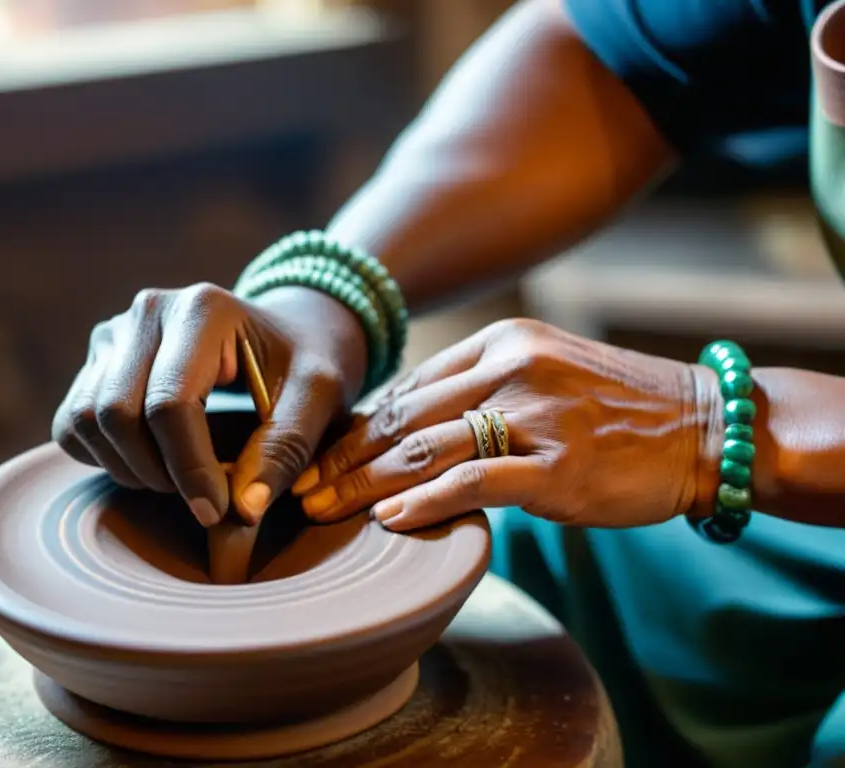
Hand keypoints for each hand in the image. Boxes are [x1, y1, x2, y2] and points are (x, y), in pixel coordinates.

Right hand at [52, 284, 367, 526]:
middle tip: (203, 495)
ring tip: (182, 477)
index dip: (189, 469)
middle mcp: (148, 312)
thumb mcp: (320, 396)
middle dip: (158, 472)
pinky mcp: (98, 359)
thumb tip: (241, 510)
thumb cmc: (307, 363)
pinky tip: (153, 460)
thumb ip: (287, 448)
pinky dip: (104, 457)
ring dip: (130, 468)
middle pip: (117, 414)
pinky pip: (72, 423)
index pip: (170, 403)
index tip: (217, 510)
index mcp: (203, 309)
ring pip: (87, 420)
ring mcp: (116, 332)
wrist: (288, 333)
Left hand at [292, 319, 719, 530]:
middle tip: (299, 488)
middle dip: (343, 457)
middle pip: (403, 418)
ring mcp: (534, 415)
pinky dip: (424, 501)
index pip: (409, 388)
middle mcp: (511, 368)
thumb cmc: (616, 408)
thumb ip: (479, 389)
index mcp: (502, 342)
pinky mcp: (557, 465)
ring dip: (362, 483)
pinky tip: (388, 520)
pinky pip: (473, 482)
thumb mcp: (544, 372)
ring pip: (423, 449)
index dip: (358, 427)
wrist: (702, 427)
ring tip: (321, 509)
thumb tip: (408, 424)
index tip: (321, 456)